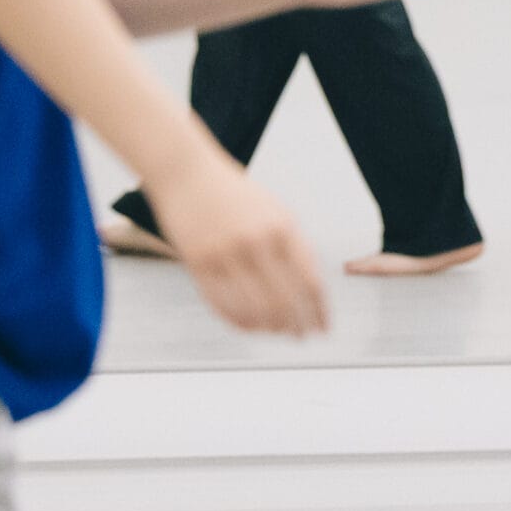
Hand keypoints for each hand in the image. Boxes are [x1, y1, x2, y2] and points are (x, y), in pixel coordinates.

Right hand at [141, 145, 326, 336]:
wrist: (187, 173)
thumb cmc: (235, 195)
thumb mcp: (273, 211)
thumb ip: (293, 246)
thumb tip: (312, 291)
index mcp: (281, 227)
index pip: (309, 281)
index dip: (319, 310)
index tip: (323, 328)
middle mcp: (255, 241)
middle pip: (284, 301)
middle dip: (296, 325)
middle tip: (300, 336)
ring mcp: (224, 254)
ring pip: (253, 310)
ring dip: (269, 328)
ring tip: (276, 332)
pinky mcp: (197, 264)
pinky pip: (223, 306)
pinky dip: (240, 323)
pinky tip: (250, 327)